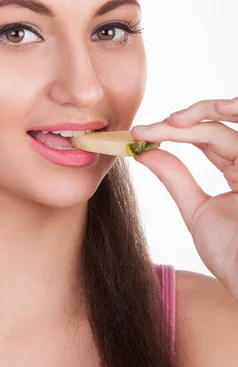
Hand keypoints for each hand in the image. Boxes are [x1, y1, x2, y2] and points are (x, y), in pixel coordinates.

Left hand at [130, 98, 237, 300]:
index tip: (138, 136)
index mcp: (237, 170)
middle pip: (216, 126)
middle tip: (148, 130)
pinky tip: (210, 114)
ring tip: (172, 121)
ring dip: (204, 113)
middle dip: (180, 123)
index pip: (204, 138)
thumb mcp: (197, 210)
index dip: (171, 132)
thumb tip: (143, 152)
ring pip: (230, 123)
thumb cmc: (233, 255)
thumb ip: (176, 178)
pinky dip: (234, 112)